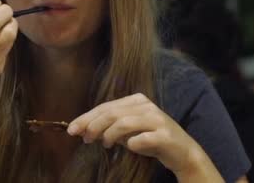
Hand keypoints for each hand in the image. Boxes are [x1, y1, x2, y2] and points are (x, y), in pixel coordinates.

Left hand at [67, 93, 215, 177]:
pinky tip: (130, 148)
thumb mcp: (128, 132)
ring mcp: (157, 119)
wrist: (183, 152)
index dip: (87, 118)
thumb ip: (109, 127)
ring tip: (104, 144)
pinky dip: (132, 144)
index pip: (106, 107)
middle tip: (84, 138)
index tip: (71, 129)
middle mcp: (146, 106)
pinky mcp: (165, 135)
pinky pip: (141, 139)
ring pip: (124, 123)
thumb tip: (84, 129)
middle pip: (112, 113)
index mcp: (136, 101)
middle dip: (93, 125)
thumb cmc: (151, 140)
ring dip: (110, 135)